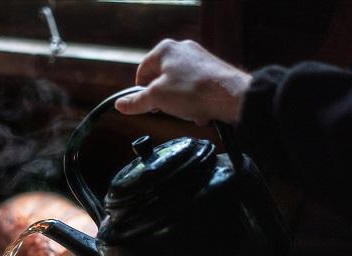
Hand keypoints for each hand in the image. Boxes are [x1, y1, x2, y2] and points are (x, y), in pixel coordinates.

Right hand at [115, 39, 251, 124]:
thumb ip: (136, 102)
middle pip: (161, 79)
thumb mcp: (156, 99)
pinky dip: (194, 101)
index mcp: (164, 50)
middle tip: (168, 109)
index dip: (140, 92)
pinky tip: (200, 110)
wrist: (231, 96)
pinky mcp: (212, 70)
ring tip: (187, 110)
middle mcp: (182, 49)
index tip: (144, 105)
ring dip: (180, 103)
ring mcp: (199, 58)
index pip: (142, 72)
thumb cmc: (193, 91)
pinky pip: (195, 88)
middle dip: (163, 98)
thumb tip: (120, 105)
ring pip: (178, 86)